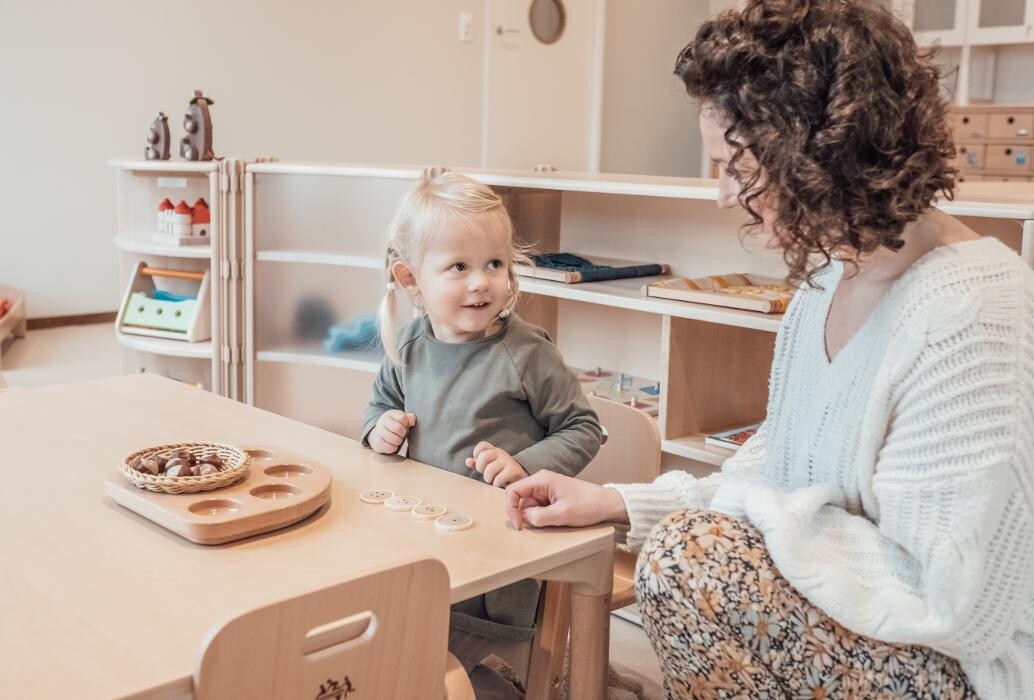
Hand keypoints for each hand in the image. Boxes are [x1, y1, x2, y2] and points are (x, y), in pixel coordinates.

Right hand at [368, 410, 415, 453]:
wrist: (379, 434)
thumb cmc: (395, 425)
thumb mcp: (402, 419)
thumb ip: (409, 418)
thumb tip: (412, 421)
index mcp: (389, 414)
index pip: (402, 418)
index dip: (406, 423)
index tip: (404, 425)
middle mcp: (382, 422)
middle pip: (398, 428)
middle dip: (403, 433)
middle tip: (402, 434)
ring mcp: (378, 433)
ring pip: (394, 439)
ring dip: (399, 440)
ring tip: (397, 439)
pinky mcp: (377, 444)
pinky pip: (390, 447)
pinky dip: (394, 447)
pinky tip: (393, 444)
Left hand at [465, 441, 528, 487]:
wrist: (522, 480)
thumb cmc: (503, 473)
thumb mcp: (490, 467)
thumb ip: (478, 463)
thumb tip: (467, 461)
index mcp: (494, 451)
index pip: (482, 445)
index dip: (477, 454)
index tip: (480, 464)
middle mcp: (501, 454)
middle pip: (484, 456)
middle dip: (481, 468)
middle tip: (485, 474)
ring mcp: (508, 461)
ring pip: (489, 470)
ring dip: (488, 479)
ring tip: (493, 481)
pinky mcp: (514, 471)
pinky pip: (498, 479)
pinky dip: (496, 484)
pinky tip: (500, 484)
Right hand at [505, 470, 629, 529]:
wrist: (608, 504)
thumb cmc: (588, 505)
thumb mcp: (562, 514)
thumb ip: (539, 517)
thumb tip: (524, 519)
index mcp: (541, 480)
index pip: (513, 491)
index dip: (511, 509)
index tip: (519, 525)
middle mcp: (541, 482)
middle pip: (520, 499)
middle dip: (524, 515)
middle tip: (537, 527)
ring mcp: (546, 490)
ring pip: (529, 506)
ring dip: (534, 517)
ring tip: (552, 521)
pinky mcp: (551, 498)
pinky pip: (538, 508)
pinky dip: (541, 517)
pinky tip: (553, 520)